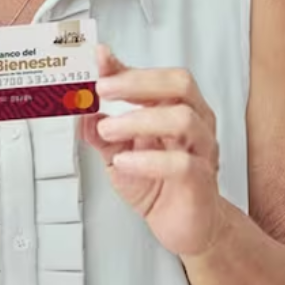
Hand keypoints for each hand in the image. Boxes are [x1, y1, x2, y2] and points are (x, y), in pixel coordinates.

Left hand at [79, 46, 224, 256]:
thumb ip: (101, 132)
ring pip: (183, 119)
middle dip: (137, 83)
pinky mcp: (201, 181)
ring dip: (138, 119)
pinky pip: (183, 164)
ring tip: (107, 129)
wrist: (185, 224)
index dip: (128, 68)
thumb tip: (82, 112)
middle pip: (179, 85)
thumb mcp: (119, 153)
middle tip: (103, 90)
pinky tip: (124, 161)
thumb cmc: (159, 184)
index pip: (159, 77)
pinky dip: (148, 160)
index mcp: (177, 110)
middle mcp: (195, 124)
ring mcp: (202, 151)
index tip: (99, 60)